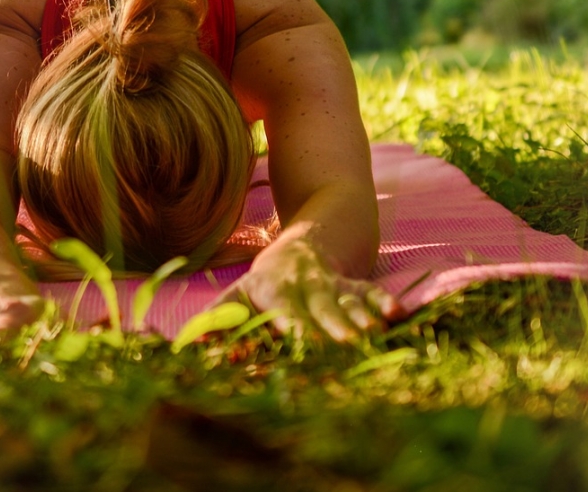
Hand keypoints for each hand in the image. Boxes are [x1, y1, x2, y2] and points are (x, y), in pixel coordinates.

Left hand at [211, 239, 403, 342]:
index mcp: (274, 291)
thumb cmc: (265, 282)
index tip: (303, 343)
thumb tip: (188, 344)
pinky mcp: (356, 283)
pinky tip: (399, 314)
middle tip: (345, 344)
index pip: (285, 311)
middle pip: (321, 307)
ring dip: (360, 315)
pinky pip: (372, 291)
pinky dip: (384, 302)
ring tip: (373, 332)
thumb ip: (216, 319)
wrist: (307, 241)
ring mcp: (333, 283)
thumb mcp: (238, 295)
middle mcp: (306, 286)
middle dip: (333, 325)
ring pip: (348, 299)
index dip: (295, 327)